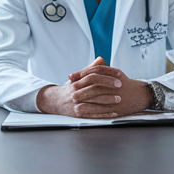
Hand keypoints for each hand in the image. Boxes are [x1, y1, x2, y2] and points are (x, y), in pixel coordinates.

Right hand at [36, 57, 151, 117]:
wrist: (54, 101)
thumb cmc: (69, 89)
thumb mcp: (77, 77)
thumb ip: (90, 69)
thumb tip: (101, 59)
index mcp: (77, 81)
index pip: (93, 74)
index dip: (106, 74)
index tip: (118, 75)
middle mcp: (75, 91)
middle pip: (94, 87)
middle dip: (108, 86)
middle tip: (120, 86)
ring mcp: (76, 103)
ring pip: (94, 101)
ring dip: (107, 101)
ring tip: (118, 99)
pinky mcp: (78, 113)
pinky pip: (92, 114)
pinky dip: (104, 114)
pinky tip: (113, 113)